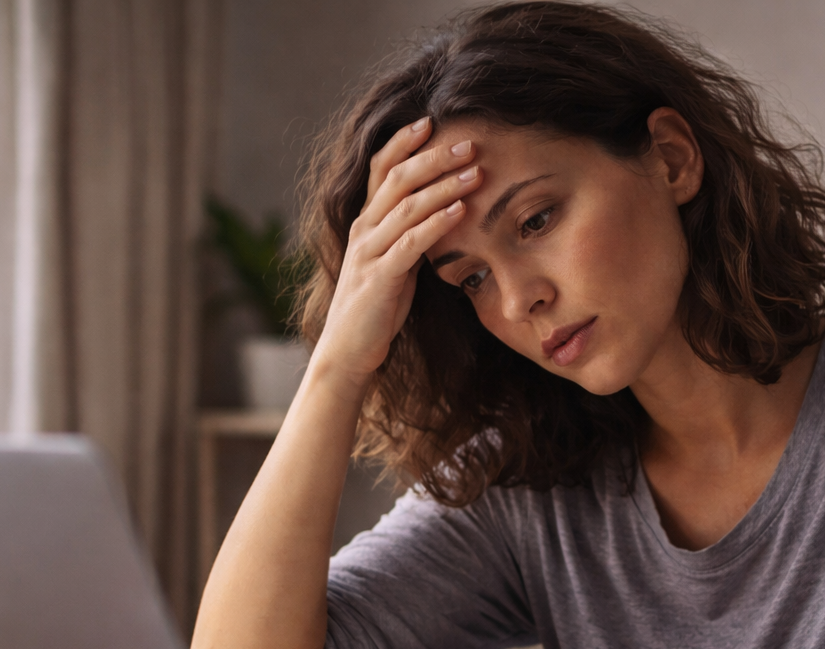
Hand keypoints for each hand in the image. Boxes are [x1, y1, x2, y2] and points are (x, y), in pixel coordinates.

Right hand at [311, 118, 482, 396]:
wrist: (349, 351)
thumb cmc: (375, 310)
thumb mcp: (395, 263)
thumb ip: (410, 236)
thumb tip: (442, 214)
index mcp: (366, 223)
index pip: (382, 169)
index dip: (403, 142)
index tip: (432, 120)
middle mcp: (364, 230)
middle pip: (397, 179)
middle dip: (435, 157)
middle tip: (470, 142)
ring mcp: (369, 253)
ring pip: (407, 206)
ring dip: (444, 186)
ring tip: (476, 171)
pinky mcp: (380, 278)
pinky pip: (411, 243)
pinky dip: (437, 223)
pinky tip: (460, 211)